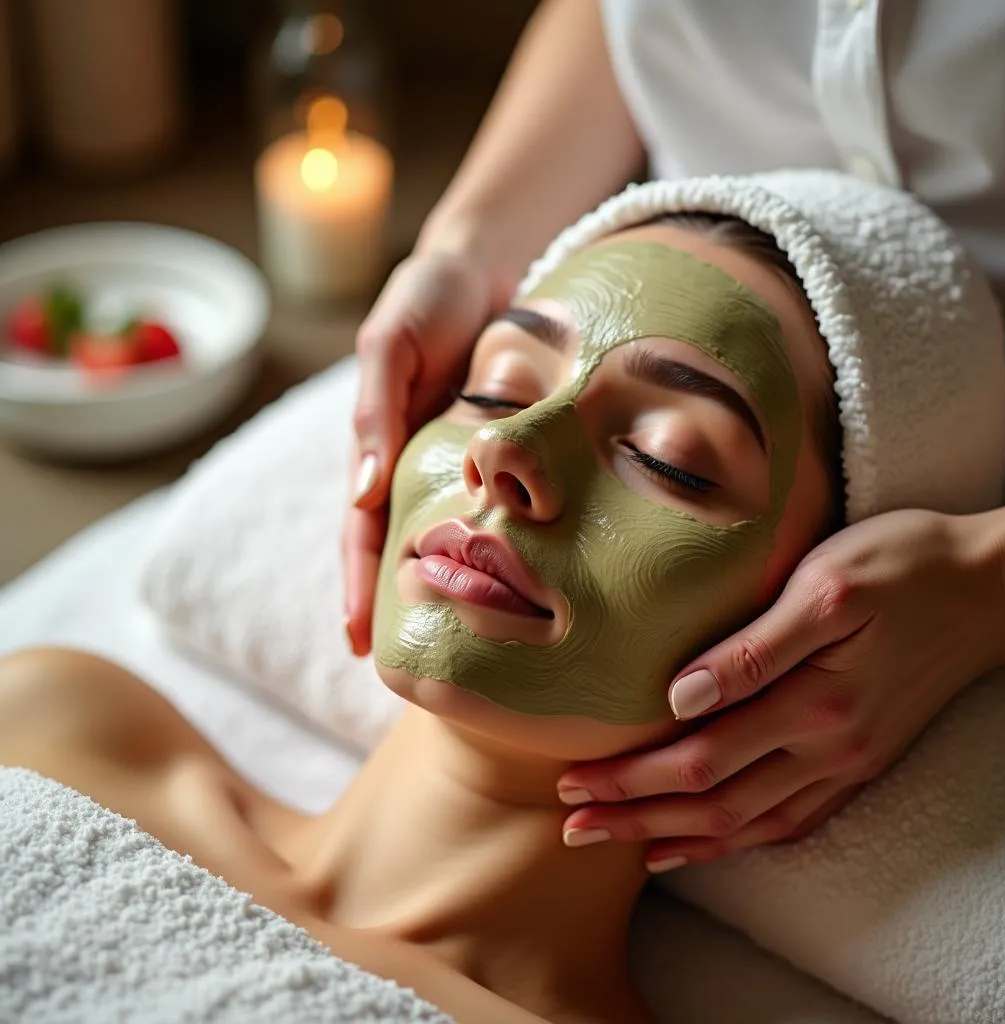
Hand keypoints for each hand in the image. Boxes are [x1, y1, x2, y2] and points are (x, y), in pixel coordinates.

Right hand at [344, 248, 512, 654]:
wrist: (485, 264)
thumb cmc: (428, 297)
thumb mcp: (391, 345)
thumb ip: (375, 410)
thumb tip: (360, 491)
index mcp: (377, 447)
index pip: (361, 529)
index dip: (357, 583)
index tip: (359, 641)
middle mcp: (413, 464)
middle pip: (401, 546)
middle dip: (397, 605)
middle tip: (408, 668)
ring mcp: (456, 463)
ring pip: (448, 536)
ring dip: (448, 585)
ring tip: (462, 644)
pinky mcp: (501, 453)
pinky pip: (496, 507)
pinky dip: (495, 546)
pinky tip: (515, 582)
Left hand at [557, 508, 1004, 869]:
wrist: (991, 587)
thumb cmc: (903, 567)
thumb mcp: (825, 586)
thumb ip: (754, 648)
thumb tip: (679, 695)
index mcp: (812, 703)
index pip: (697, 760)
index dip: (631, 778)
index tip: (574, 782)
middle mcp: (829, 749)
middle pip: (713, 805)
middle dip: (637, 818)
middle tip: (573, 826)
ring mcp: (847, 762)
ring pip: (749, 824)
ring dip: (679, 838)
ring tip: (623, 846)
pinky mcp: (860, 760)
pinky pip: (792, 822)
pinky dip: (741, 840)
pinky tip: (706, 844)